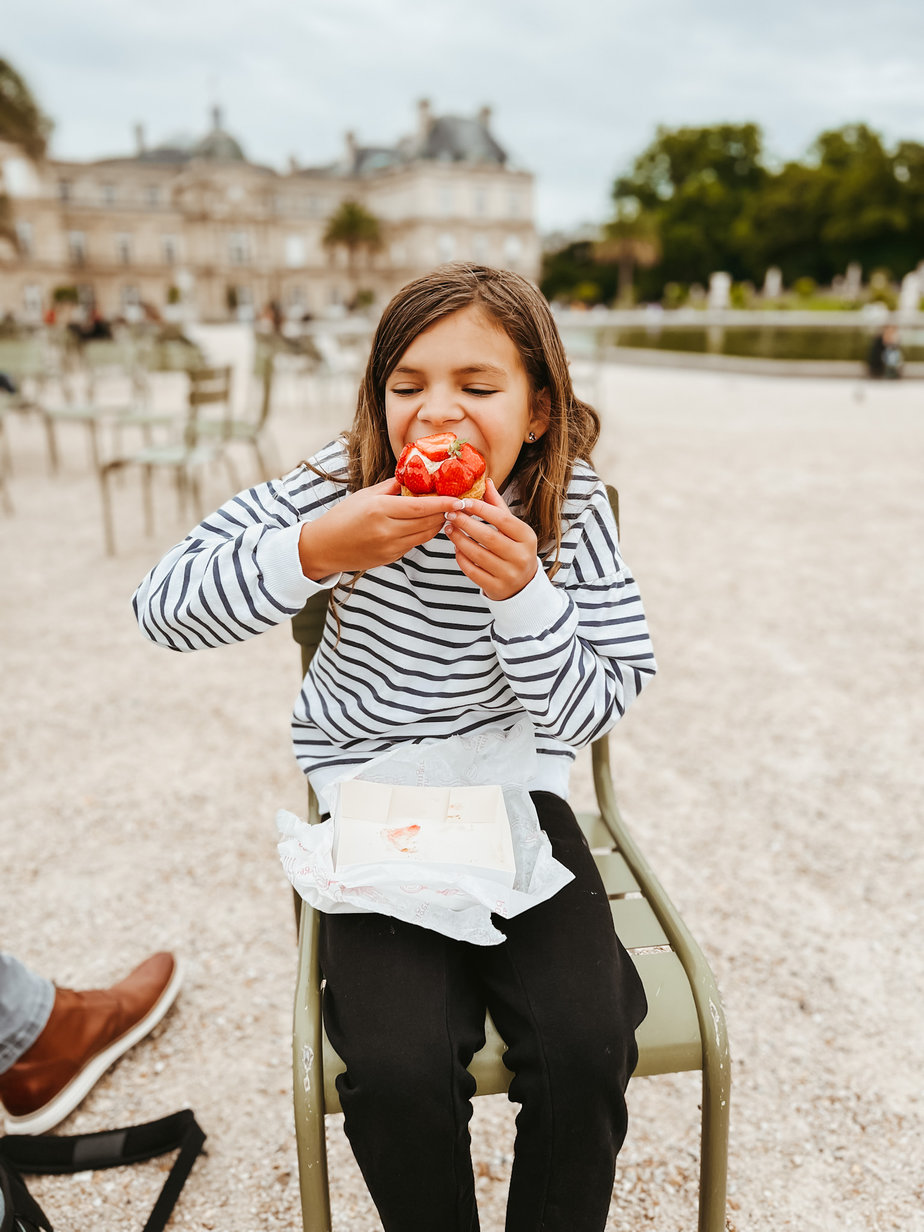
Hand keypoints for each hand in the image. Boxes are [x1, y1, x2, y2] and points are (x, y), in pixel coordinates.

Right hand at [299, 479, 458, 578]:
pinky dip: (423, 533)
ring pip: (425, 535)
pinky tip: (425, 524)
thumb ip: (392, 487)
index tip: (459, 499)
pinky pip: (414, 544)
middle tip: (457, 503)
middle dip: (445, 513)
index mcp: (380, 510)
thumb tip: (414, 477)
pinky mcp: (391, 557)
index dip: (443, 503)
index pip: (420, 507)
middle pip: (427, 522)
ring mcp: (389, 547)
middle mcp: (386, 530)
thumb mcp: (365, 495)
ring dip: (437, 524)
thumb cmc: (343, 516)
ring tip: (444, 513)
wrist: (324, 547)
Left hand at [444, 479, 538, 599]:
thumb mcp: (513, 529)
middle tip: (450, 514)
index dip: (480, 509)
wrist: (523, 586)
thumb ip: (498, 507)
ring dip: (459, 539)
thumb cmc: (515, 550)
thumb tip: (487, 482)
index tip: (464, 501)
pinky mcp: (496, 588)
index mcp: (527, 537)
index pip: (501, 519)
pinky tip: (456, 547)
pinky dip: (461, 558)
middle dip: (465, 523)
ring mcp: (509, 574)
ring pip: (477, 554)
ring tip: (449, 528)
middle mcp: (521, 556)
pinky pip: (472, 570)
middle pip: (488, 536)